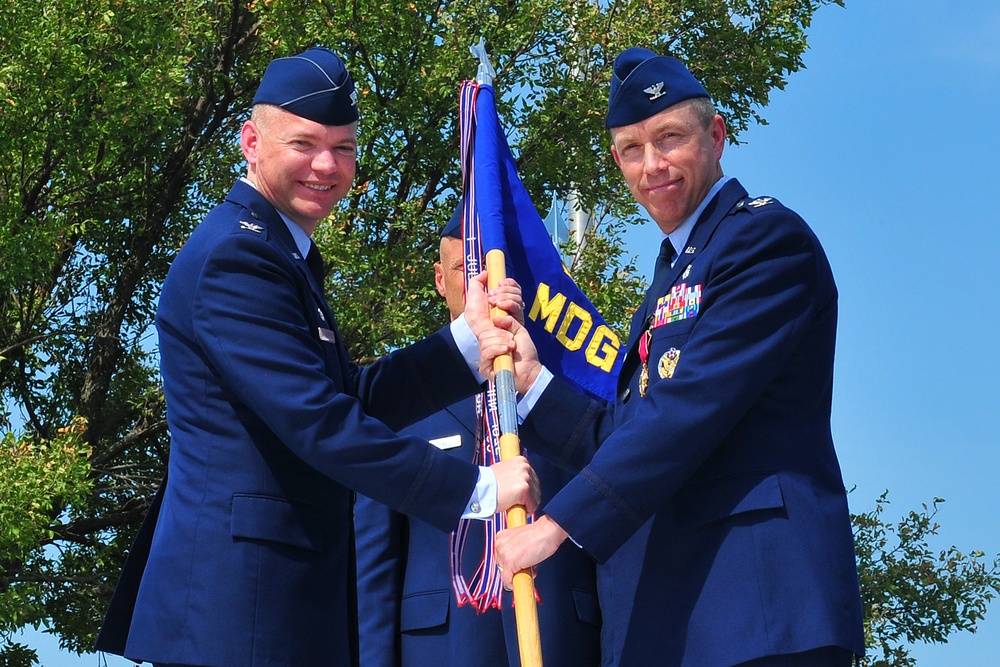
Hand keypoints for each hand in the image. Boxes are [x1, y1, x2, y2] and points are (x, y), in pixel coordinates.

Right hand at [468, 273, 541, 394]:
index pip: (487, 309)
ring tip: (512, 343)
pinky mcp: (485, 365)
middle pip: (484, 321)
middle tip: (509, 326)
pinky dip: (498, 348)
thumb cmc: (524, 351)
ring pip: (486, 336)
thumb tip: (498, 315)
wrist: (529, 371)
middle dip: (501, 319)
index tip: (502, 286)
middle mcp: (486, 338)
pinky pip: (486, 350)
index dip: (497, 296)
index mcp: (493, 327)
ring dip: (502, 338)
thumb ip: (510, 317)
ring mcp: (484, 352)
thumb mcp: (519, 328)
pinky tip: (508, 349)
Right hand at [490, 456, 539, 514]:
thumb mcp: (504, 470)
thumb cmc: (487, 482)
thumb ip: (515, 474)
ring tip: (515, 505)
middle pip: (536, 487)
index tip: (520, 494)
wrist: (479, 488)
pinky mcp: (524, 490)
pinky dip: (526, 510)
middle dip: (529, 497)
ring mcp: (526, 478)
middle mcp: (525, 467)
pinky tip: (516, 508)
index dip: (528, 489)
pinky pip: (532, 505)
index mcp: (521, 461)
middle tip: (517, 502)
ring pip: (536, 497)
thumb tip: (521, 482)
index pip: (532, 478)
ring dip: (527, 504)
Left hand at [494, 515, 567, 587]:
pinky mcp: (509, 562)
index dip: (511, 563)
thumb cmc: (539, 535)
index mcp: (502, 537)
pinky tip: (523, 580)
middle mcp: (500, 544)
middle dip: (513, 569)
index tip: (517, 565)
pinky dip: (514, 584)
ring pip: (504, 573)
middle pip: (501, 565)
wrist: (547, 532)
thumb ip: (515, 550)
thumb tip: (515, 563)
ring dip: (516, 575)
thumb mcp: (522, 540)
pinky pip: (507, 579)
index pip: (501, 556)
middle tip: (525, 568)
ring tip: (528, 570)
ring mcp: (504, 554)